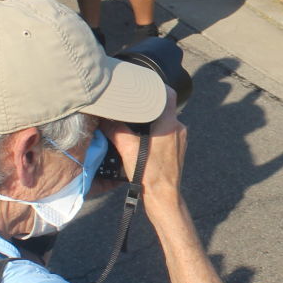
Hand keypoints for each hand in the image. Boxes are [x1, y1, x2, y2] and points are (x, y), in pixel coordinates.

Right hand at [101, 87, 182, 201]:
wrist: (163, 197)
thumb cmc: (149, 174)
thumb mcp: (127, 148)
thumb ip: (115, 129)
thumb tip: (102, 118)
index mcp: (170, 124)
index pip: (168, 94)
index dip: (157, 86)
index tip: (144, 84)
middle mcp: (179, 129)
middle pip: (164, 108)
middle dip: (149, 106)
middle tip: (134, 104)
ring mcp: (180, 141)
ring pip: (166, 122)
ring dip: (152, 121)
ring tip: (136, 122)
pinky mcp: (178, 151)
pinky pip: (167, 135)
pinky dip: (156, 133)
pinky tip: (143, 139)